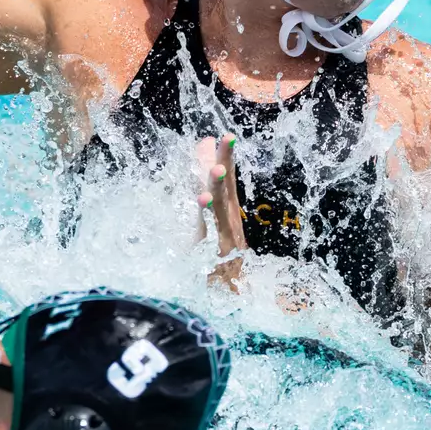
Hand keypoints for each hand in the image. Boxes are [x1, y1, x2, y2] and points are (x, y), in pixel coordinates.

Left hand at [194, 134, 245, 289]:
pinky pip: (210, 226)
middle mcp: (228, 220)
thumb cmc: (219, 255)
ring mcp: (223, 234)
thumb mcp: (216, 225)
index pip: (228, 179)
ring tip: (216, 167)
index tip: (225, 136)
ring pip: (220, 204)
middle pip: (226, 187)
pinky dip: (206, 211)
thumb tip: (202, 167)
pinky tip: (203, 197)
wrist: (228, 293)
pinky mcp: (214, 249)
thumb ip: (208, 199)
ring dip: (217, 184)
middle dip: (225, 162)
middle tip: (225, 140)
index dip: (228, 158)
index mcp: (228, 211)